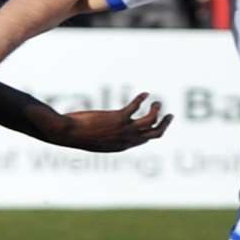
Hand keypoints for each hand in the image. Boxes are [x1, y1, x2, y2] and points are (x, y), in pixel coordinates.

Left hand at [51, 93, 171, 152]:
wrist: (68, 134)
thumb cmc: (78, 137)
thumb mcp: (95, 141)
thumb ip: (106, 138)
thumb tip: (105, 132)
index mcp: (122, 146)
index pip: (144, 140)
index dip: (152, 131)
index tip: (155, 122)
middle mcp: (127, 140)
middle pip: (155, 134)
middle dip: (165, 124)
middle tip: (170, 115)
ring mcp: (124, 130)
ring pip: (151, 120)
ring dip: (157, 110)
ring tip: (157, 102)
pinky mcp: (119, 118)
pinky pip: (136, 106)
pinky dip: (142, 98)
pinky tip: (145, 94)